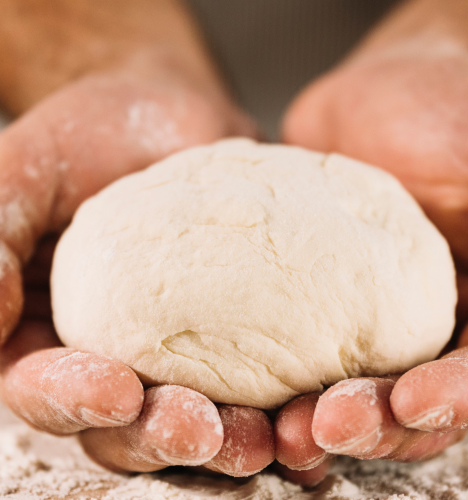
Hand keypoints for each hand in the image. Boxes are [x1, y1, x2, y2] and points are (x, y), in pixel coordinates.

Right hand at [0, 59, 280, 476]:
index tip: (115, 391)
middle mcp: (120, 350)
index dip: (75, 401)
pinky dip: (281, 404)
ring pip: (199, 416)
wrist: (175, 111)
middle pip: (129, 423)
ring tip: (266, 438)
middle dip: (162, 435)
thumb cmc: (97, 130)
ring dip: (230, 437)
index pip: (49, 388)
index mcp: (56, 328)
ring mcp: (186, 345)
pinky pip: (261, 378)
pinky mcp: (243, 329)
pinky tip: (305, 412)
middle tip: (202, 431)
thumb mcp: (31, 166)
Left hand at [275, 0, 467, 475]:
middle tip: (323, 429)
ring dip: (317, 418)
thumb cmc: (457, 110)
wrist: (386, 92)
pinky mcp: (310, 301)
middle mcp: (433, 326)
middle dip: (373, 424)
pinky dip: (273, 377)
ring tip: (280, 430)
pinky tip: (244, 389)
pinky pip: (292, 348)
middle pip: (412, 403)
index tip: (411, 401)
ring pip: (350, 390)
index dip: (458, 398)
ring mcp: (367, 318)